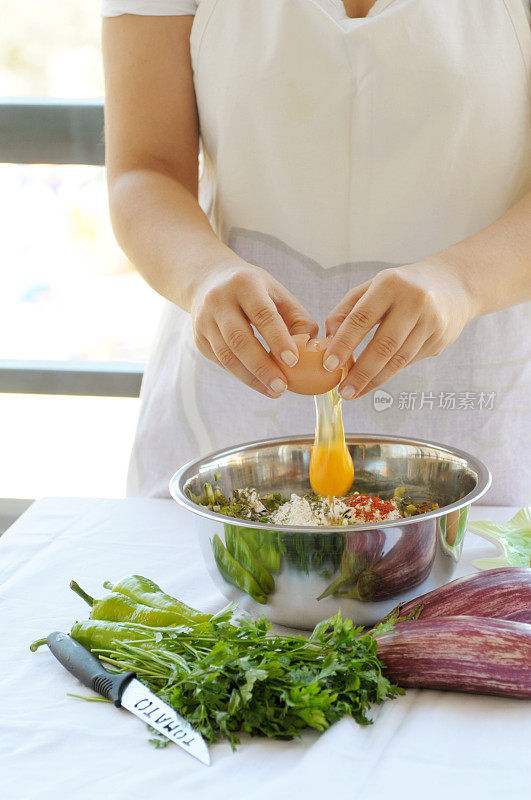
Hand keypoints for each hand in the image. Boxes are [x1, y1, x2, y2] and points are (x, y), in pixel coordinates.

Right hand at [191, 260, 317, 396]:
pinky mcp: (199, 339)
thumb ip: (298, 320)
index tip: (293, 361)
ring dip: (251, 378)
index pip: (262, 314)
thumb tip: (310, 351)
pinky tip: (260, 384)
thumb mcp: (278, 294)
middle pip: (239, 339)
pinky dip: (242, 376)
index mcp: (245, 284)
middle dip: (262, 366)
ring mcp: (205, 321)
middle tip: (282, 387)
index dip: (278, 339)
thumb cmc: (254, 291)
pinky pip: (221, 362)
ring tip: (274, 391)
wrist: (209, 281)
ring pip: (227, 356)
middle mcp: (219, 300)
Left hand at [323, 261, 476, 399]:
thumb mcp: (372, 287)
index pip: (361, 318)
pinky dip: (390, 372)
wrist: (453, 284)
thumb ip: (346, 310)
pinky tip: (375, 379)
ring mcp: (432, 321)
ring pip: (399, 359)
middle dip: (361, 372)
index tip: (329, 365)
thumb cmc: (402, 287)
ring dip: (374, 380)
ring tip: (355, 392)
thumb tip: (329, 340)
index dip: (344, 344)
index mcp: (390, 284)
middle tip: (344, 391)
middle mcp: (414, 301)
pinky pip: (410, 361)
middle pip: (384, 345)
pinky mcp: (441, 338)